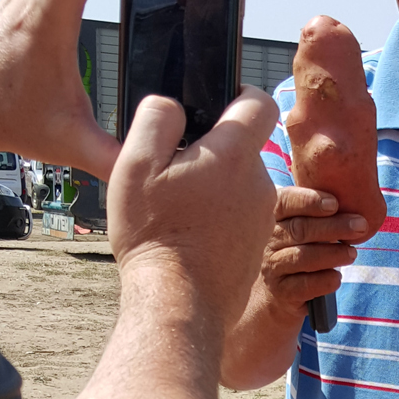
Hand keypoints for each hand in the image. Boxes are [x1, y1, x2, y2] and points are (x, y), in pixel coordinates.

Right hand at [108, 86, 278, 329]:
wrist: (179, 302)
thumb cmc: (156, 233)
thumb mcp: (137, 165)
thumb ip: (157, 119)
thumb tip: (171, 104)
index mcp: (234, 153)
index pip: (259, 103)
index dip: (239, 97)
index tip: (217, 108)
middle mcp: (258, 180)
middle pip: (244, 147)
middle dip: (215, 151)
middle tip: (177, 172)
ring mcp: (262, 214)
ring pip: (240, 183)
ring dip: (215, 187)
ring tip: (179, 211)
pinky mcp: (257, 243)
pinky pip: (240, 216)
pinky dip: (219, 218)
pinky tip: (191, 234)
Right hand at [219, 184, 368, 388]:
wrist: (280, 296)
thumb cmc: (302, 252)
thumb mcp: (306, 230)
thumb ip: (322, 215)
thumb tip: (358, 204)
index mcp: (275, 219)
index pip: (285, 202)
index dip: (309, 201)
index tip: (334, 203)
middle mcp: (269, 241)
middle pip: (300, 230)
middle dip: (334, 226)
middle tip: (360, 225)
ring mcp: (273, 268)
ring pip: (302, 257)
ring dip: (332, 254)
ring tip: (352, 253)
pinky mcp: (282, 293)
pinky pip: (304, 286)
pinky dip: (323, 281)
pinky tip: (337, 278)